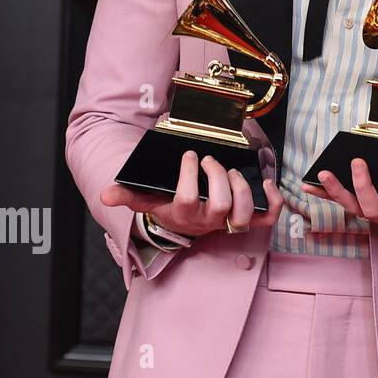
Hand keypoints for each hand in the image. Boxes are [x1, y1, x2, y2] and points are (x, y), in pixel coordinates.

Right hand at [102, 147, 285, 238]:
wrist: (183, 222)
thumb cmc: (167, 204)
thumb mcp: (146, 198)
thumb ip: (127, 195)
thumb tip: (106, 194)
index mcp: (184, 215)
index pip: (187, 199)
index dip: (188, 176)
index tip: (187, 155)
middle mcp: (209, 221)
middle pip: (221, 206)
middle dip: (217, 178)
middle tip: (209, 159)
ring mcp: (229, 221)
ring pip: (243, 214)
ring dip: (242, 189)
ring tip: (231, 169)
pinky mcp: (246, 219)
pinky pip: (266, 217)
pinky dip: (272, 201)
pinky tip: (265, 181)